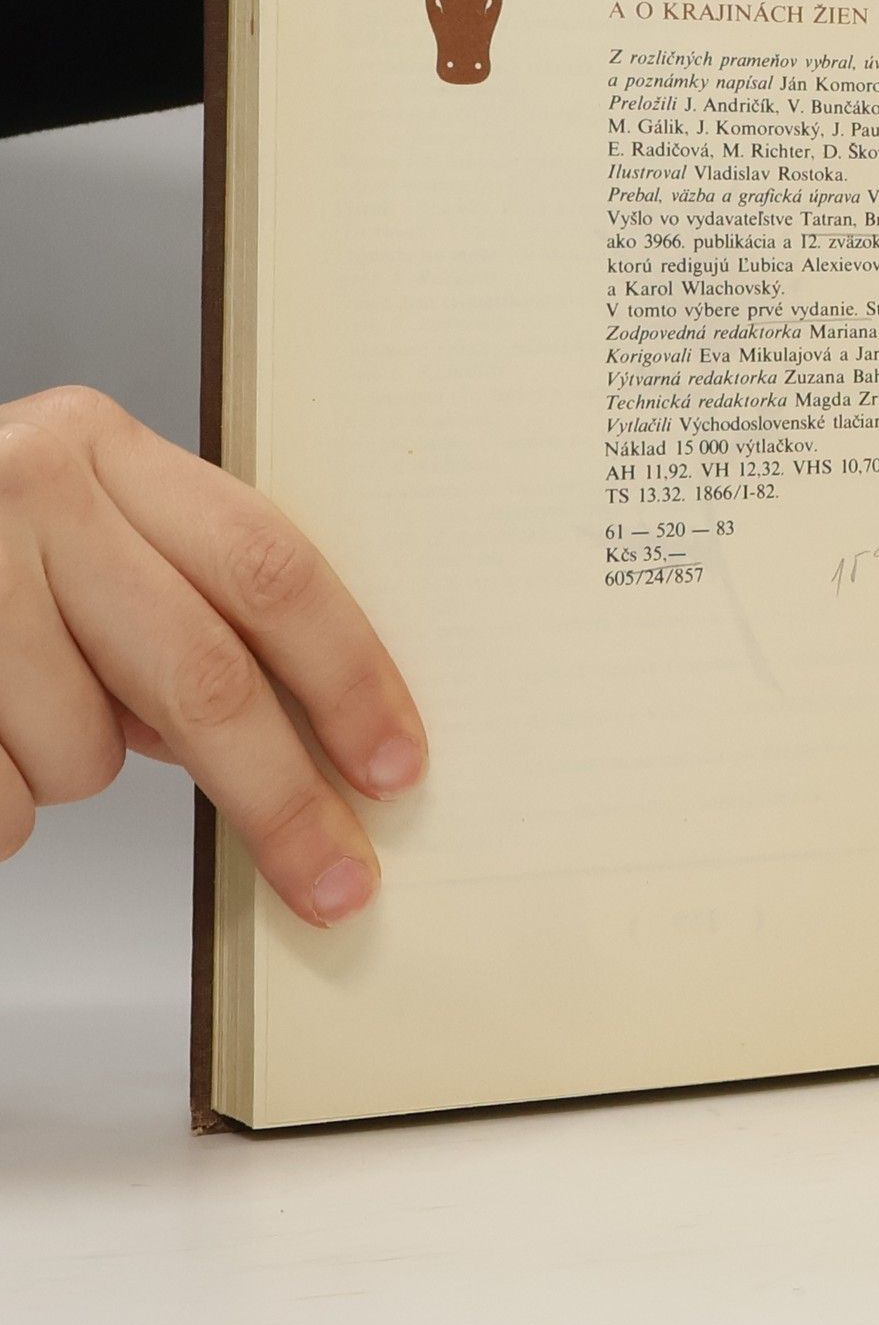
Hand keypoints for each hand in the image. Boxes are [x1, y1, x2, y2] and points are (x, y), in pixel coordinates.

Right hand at [0, 386, 425, 924]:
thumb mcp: (77, 541)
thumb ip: (180, 607)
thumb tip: (310, 740)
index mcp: (97, 445)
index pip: (270, 569)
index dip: (348, 677)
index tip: (394, 765)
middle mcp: (26, 489)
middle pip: (204, 676)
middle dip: (281, 796)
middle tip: (336, 878)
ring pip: (86, 752)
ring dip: (72, 770)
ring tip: (17, 712)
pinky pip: (2, 802)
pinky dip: (2, 806)